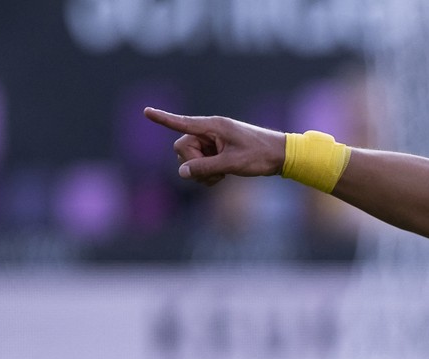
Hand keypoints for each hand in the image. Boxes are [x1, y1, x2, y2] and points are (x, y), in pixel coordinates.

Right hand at [143, 108, 285, 185]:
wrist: (282, 156)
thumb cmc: (260, 155)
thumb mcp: (232, 164)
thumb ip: (205, 168)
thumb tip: (181, 172)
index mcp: (213, 126)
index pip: (182, 123)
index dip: (164, 119)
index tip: (146, 111)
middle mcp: (210, 131)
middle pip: (182, 148)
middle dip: (194, 164)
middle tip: (216, 173)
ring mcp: (213, 142)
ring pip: (191, 159)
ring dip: (202, 171)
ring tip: (223, 176)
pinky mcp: (218, 151)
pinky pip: (201, 164)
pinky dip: (208, 173)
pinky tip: (223, 176)